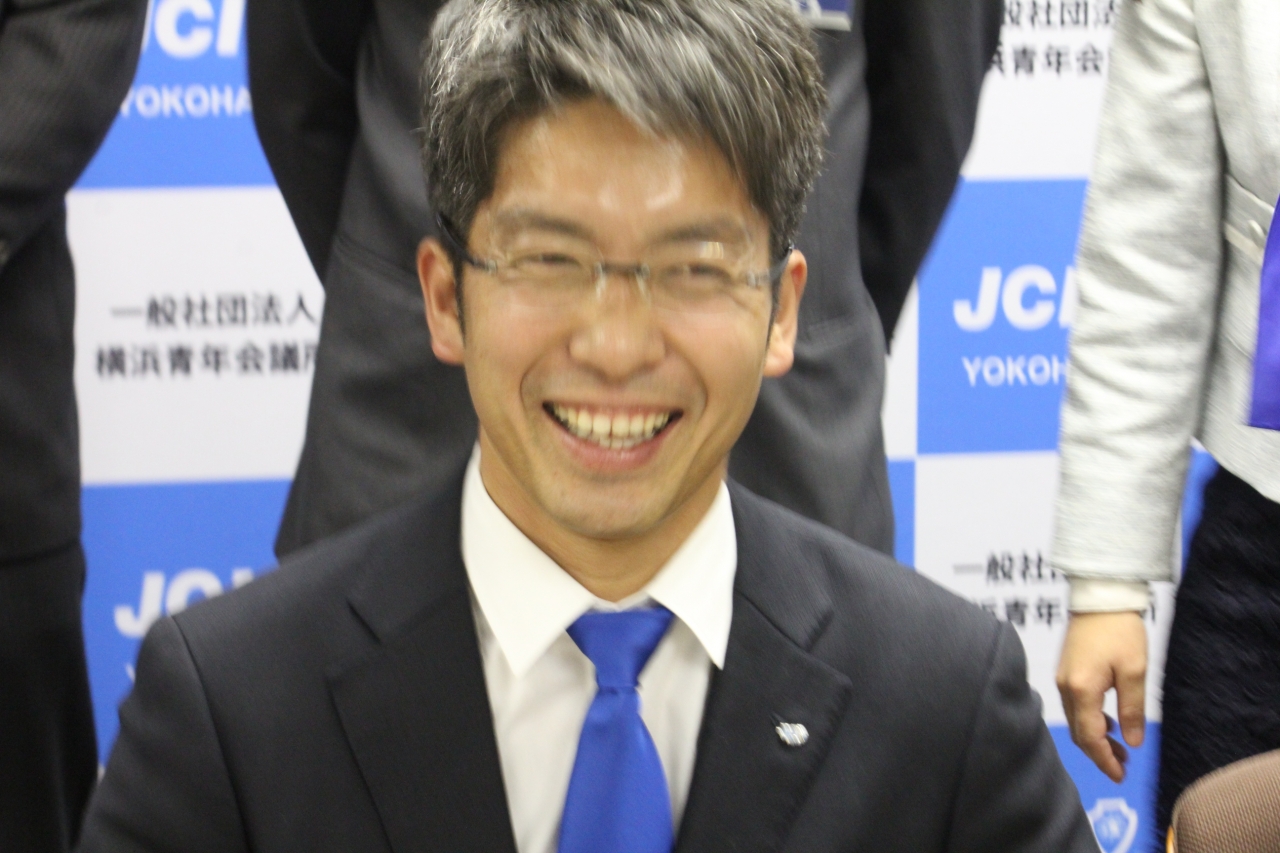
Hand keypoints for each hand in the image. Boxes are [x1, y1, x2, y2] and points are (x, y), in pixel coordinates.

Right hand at [1056, 611, 1147, 781]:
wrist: (1100, 596)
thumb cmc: (1120, 629)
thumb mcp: (1134, 671)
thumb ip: (1132, 709)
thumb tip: (1131, 741)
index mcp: (1082, 689)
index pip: (1089, 736)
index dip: (1104, 760)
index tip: (1120, 775)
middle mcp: (1066, 686)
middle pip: (1078, 732)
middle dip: (1100, 753)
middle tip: (1123, 766)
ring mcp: (1062, 678)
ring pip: (1076, 719)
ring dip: (1096, 737)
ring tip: (1121, 748)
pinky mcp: (1065, 670)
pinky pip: (1075, 705)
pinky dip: (1090, 720)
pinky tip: (1108, 722)